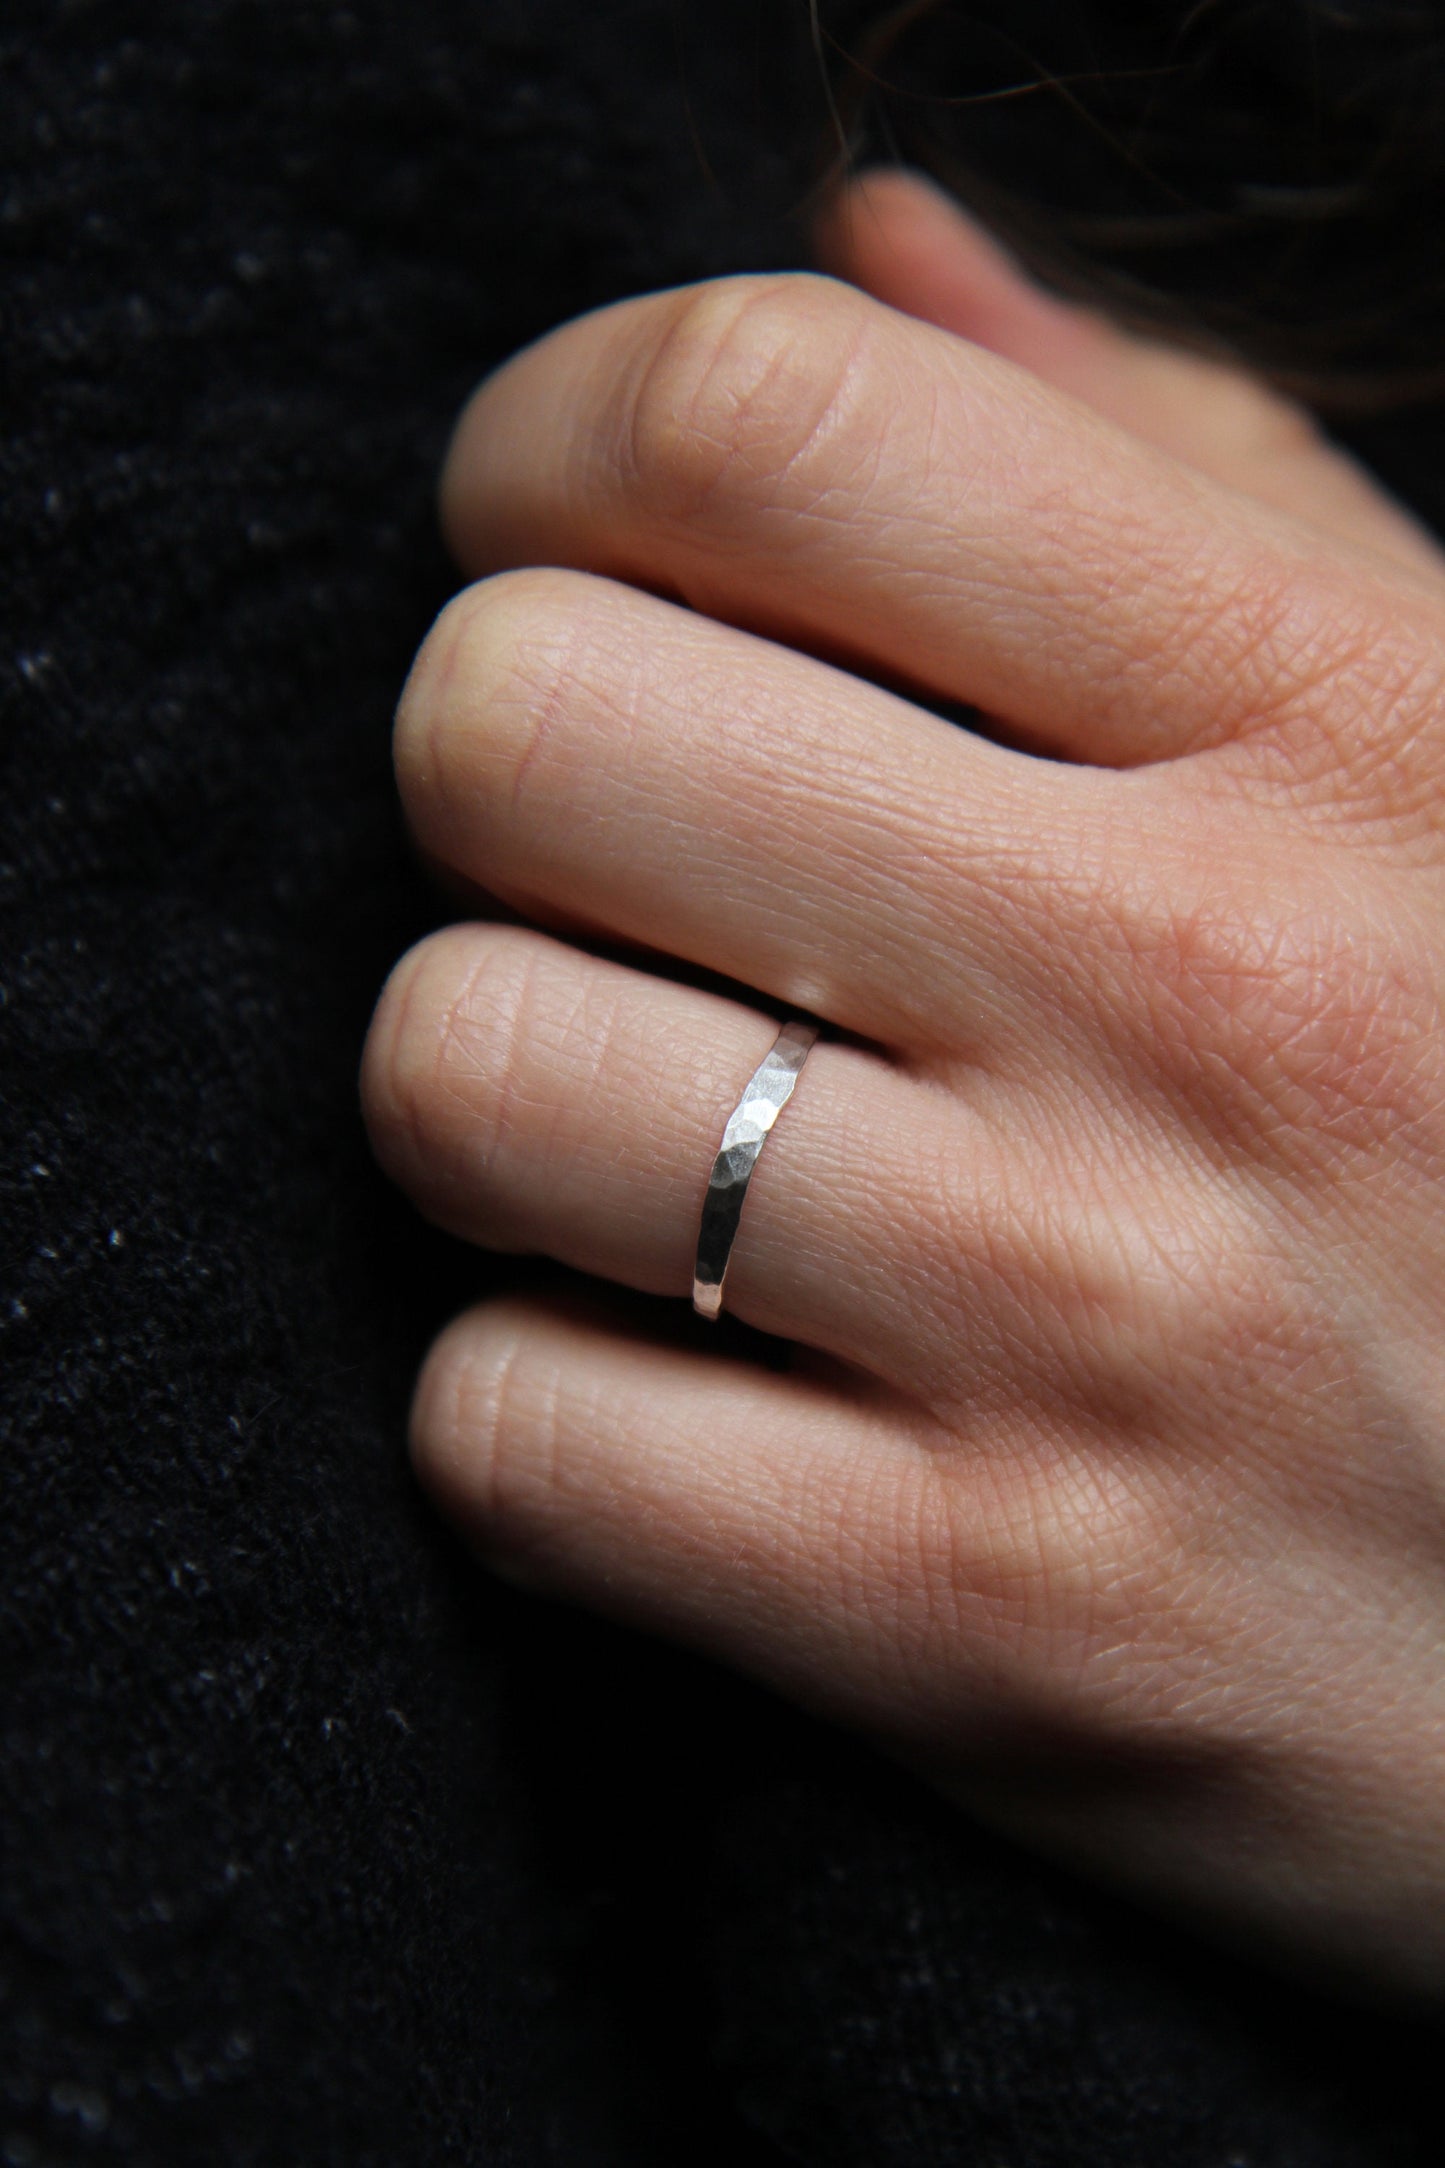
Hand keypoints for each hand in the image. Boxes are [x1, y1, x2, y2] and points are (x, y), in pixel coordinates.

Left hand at [362, 170, 1444, 2001]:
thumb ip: (1180, 473)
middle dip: (500, 768)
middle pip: (520, 727)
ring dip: (498, 1090)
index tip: (556, 531)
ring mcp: (1084, 1327)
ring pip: (466, 1073)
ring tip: (656, 1133)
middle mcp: (1198, 994)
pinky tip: (692, 1382)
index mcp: (1327, 720)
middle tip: (616, 856)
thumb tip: (873, 246)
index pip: (765, 418)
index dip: (557, 442)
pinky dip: (540, 1397)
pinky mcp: (985, 1620)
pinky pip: (514, 1427)